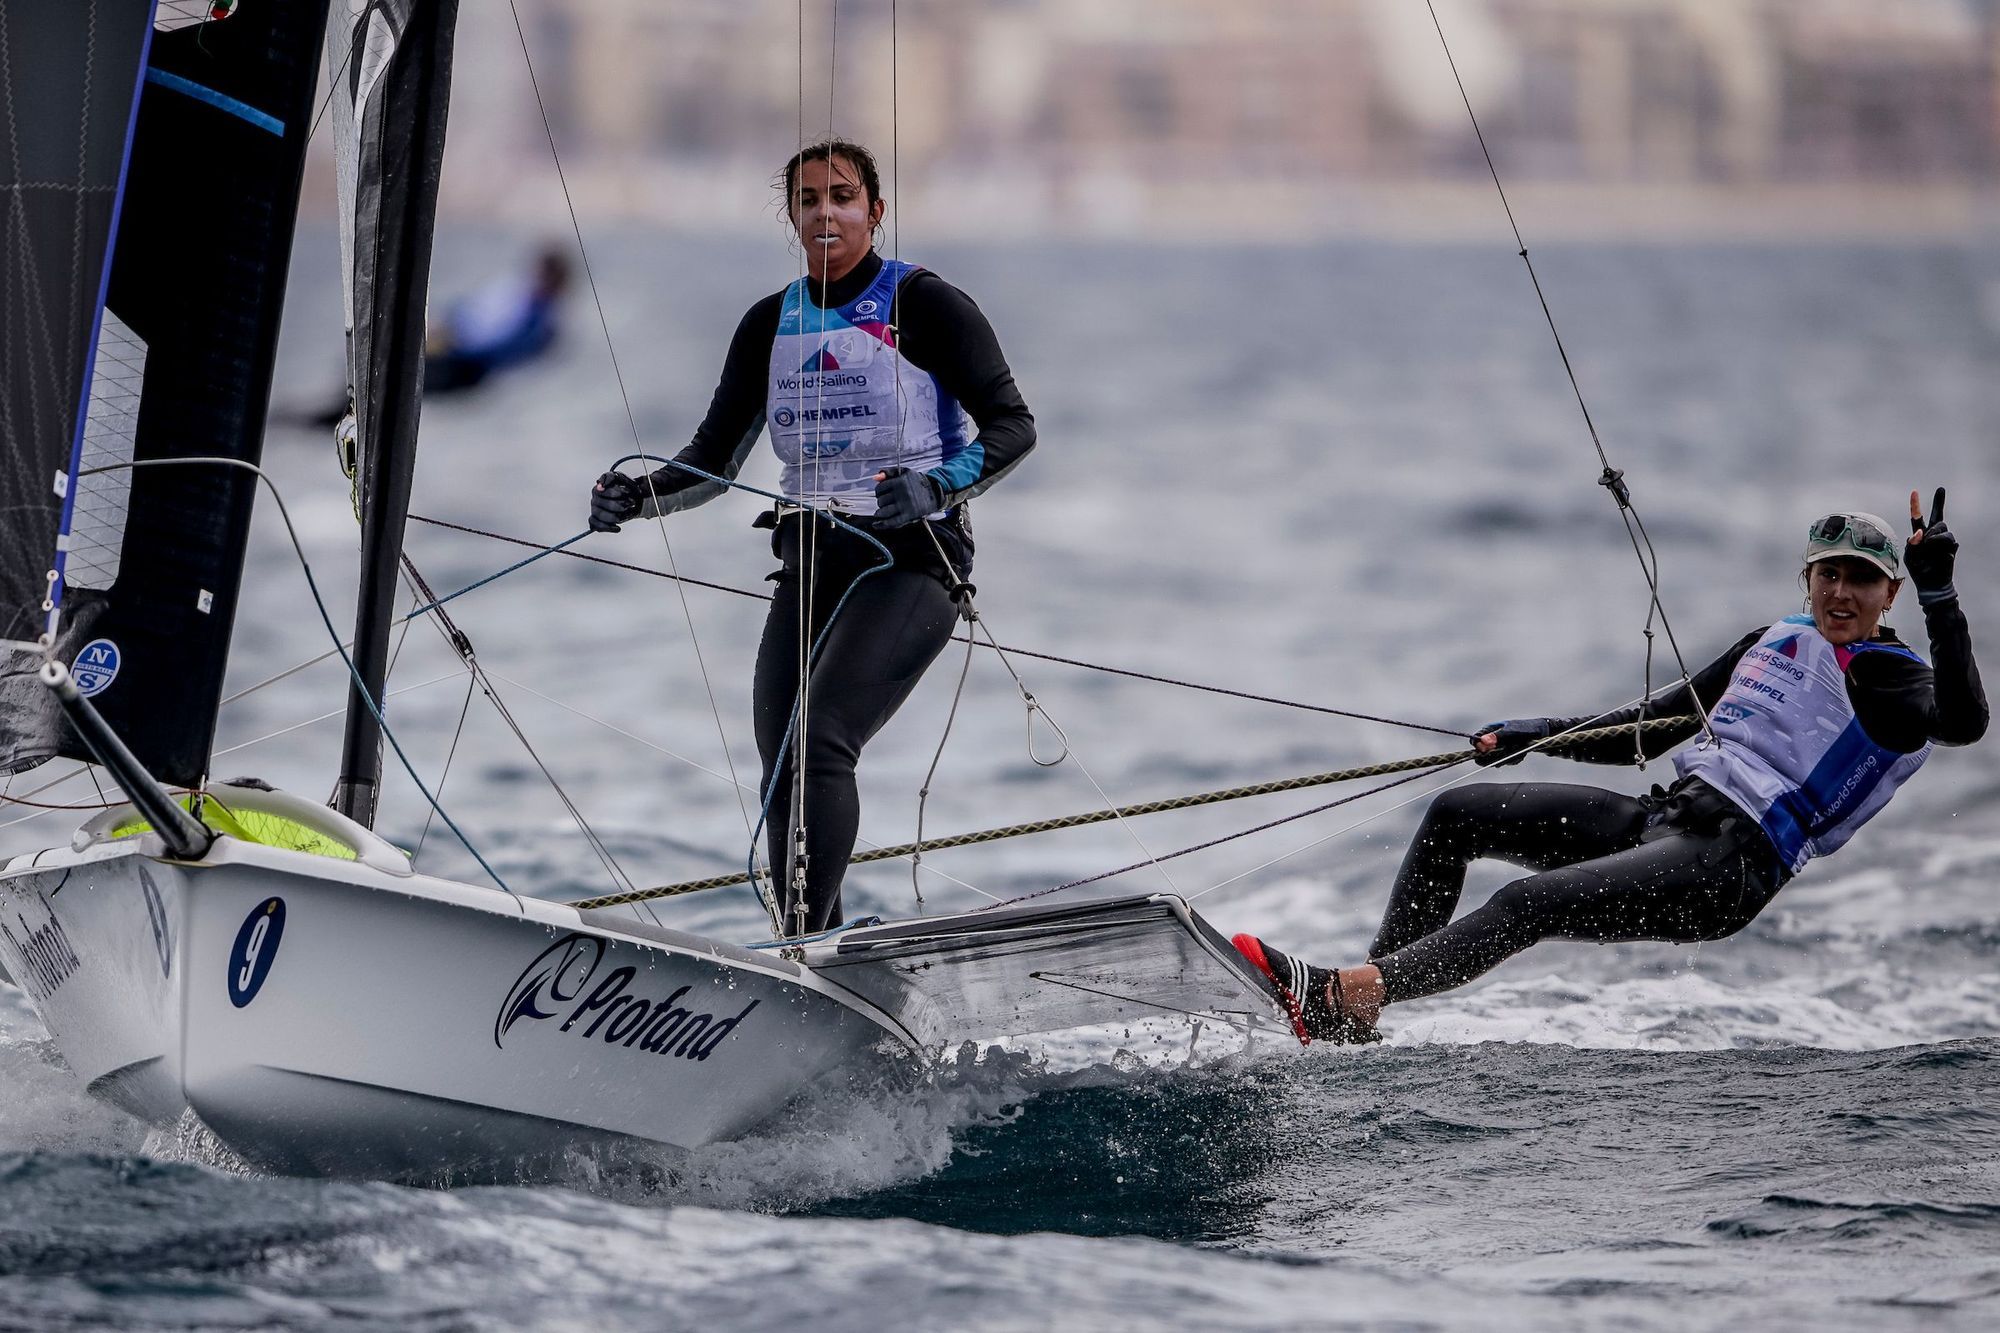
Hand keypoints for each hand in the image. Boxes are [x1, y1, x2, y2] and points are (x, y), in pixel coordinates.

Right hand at [590, 470, 642, 532]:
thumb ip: (609, 478)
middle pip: (600, 503)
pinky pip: (596, 526)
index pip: (601, 492)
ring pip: (599, 515)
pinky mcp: (598, 521)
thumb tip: (600, 484)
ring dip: (612, 516)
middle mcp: (595, 500)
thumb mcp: (619, 478)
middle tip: (630, 504)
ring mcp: (595, 511)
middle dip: (616, 505)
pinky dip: (607, 527)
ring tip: (623, 515)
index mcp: (598, 489)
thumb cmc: (625, 489)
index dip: (614, 493)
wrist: (633, 499)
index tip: (627, 492)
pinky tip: (617, 527)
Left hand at [871, 467, 945, 528]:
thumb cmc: (917, 482)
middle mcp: (902, 494)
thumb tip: (875, 478)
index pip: (880, 489)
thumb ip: (889, 472)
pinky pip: (892, 522)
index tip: (882, 493)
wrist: (934, 492)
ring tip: (881, 512)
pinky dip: (882, 525)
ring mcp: (905, 506)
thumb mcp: (904, 472)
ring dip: (880, 513)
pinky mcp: (909, 516)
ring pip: (883, 512)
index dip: (879, 492)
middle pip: (881, 501)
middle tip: (885, 502)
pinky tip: (877, 525)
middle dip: (881, 502)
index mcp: (900, 482)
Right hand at [1472, 718, 1551, 766]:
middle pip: (1483, 754)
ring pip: (1495, 759)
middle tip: (1507, 753)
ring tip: (1518, 751)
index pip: (1475, 741)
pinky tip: (1521, 753)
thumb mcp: (1512, 732)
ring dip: (1507, 758)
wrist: (1543, 733)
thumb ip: (1497, 737)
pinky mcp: (1507, 752)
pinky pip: (1505, 761)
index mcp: (1489, 729)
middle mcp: (1492, 738)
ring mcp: (1499, 746)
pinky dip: (1513, 759)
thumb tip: (1482, 742)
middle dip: (1495, 757)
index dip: (1479, 748)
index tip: (1488, 751)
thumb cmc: (1527, 728)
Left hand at [1904, 487, 1956, 604]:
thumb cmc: (1918, 569)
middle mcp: (1932, 535)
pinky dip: (1940, 543)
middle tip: (1941, 489)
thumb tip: (1920, 532)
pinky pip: (1948, 539)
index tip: (1914, 492)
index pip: (1917, 518)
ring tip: (1929, 544)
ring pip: (1942, 527)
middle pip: (1937, 516)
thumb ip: (1912, 544)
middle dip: (1938, 502)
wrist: (1931, 583)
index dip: (1916, 505)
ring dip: (1934, 534)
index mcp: (1919, 536)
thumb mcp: (1909, 557)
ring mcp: (1943, 540)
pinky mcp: (1951, 546)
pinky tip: (1938, 553)